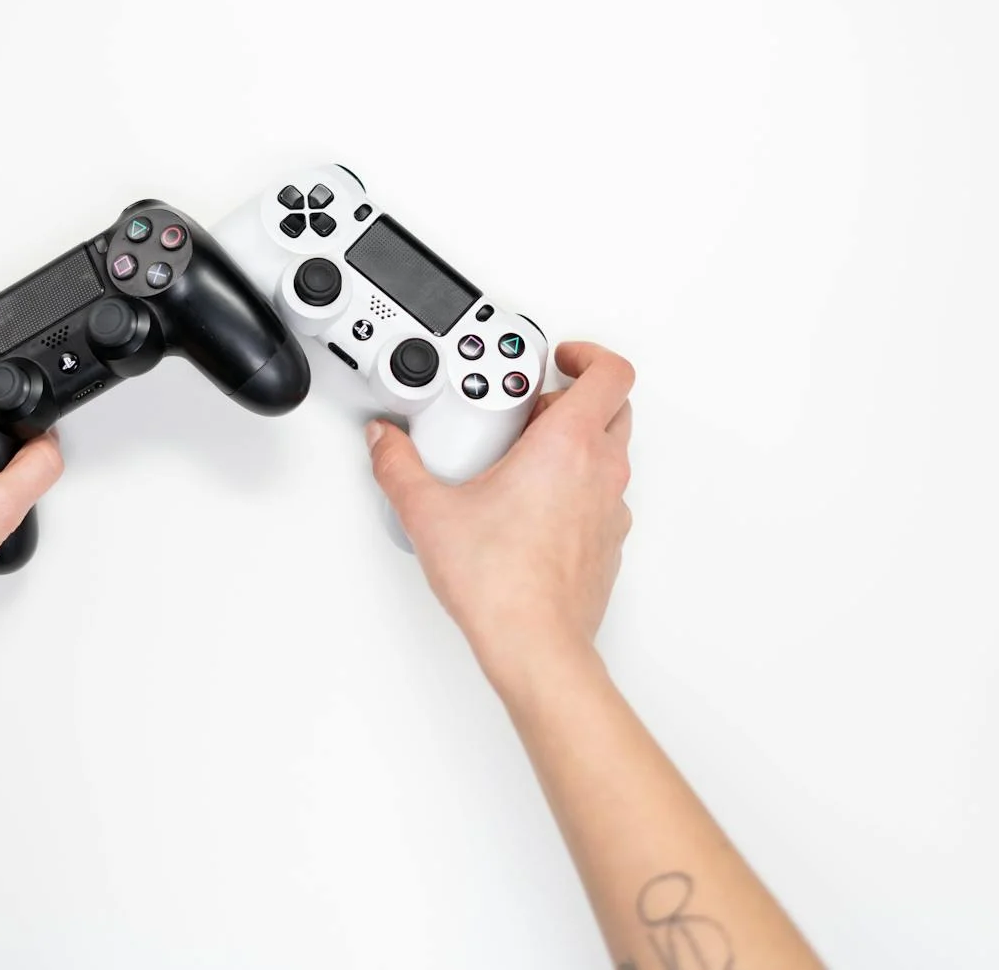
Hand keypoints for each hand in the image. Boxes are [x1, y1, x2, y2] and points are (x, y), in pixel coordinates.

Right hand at [366, 341, 634, 686]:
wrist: (536, 646)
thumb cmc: (501, 582)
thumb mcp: (428, 512)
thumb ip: (398, 465)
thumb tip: (384, 442)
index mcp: (567, 444)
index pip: (611, 371)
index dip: (589, 353)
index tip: (559, 357)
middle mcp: (600, 471)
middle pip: (614, 406)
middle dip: (576, 395)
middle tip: (532, 405)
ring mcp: (610, 509)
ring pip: (610, 452)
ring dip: (577, 441)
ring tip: (524, 454)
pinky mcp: (607, 542)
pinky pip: (602, 495)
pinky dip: (577, 485)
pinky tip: (532, 505)